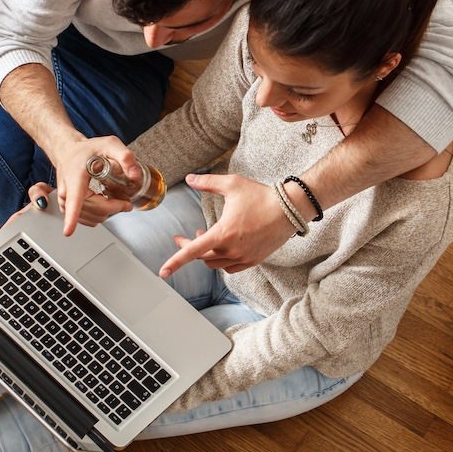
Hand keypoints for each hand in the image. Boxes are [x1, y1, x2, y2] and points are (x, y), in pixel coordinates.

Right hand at [46, 135, 141, 234]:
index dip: (71, 218)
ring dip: (107, 214)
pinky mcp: (67, 209)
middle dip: (114, 209)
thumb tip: (135, 174)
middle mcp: (67, 193)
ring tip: (116, 201)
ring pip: (91, 218)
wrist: (69, 152)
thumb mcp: (109, 144)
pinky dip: (99, 215)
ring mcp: (65, 203)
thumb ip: (125, 156)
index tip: (68, 231)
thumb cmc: (86, 150)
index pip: (74, 201)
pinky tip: (104, 204)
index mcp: (75, 178)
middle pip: (93, 211)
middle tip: (126, 202)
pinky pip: (87, 220)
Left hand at [160, 173, 294, 276]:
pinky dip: (221, 261)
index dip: (175, 261)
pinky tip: (222, 248)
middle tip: (183, 238)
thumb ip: (207, 183)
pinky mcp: (253, 261)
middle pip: (201, 257)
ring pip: (215, 264)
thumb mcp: (232, 184)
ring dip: (206, 253)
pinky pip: (230, 268)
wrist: (290, 209)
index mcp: (223, 233)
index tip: (163, 272)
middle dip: (189, 248)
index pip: (193, 251)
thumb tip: (189, 179)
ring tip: (204, 238)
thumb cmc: (261, 196)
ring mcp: (243, 258)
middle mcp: (232, 250)